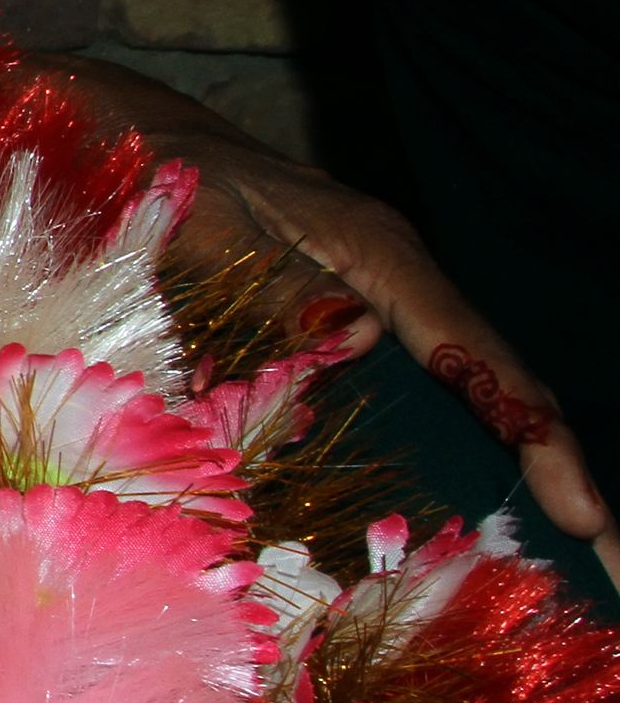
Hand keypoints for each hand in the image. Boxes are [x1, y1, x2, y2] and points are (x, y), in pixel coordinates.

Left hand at [32, 54, 617, 590]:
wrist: (129, 135)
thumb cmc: (164, 175)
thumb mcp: (209, 226)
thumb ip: (274, 284)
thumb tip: (358, 339)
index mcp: (378, 255)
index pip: (478, 359)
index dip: (537, 441)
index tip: (585, 517)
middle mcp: (390, 282)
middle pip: (495, 386)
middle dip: (554, 474)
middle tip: (613, 567)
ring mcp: (366, 303)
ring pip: (454, 399)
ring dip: (507, 475)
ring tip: (569, 562)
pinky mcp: (328, 322)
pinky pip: (400, 396)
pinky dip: (441, 454)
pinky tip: (457, 516)